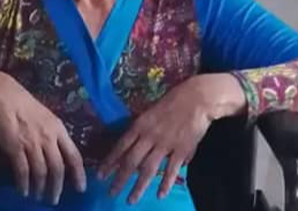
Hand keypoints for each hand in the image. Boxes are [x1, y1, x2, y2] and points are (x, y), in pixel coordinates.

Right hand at [0, 65, 86, 204]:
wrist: (3, 96)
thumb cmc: (25, 104)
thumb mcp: (47, 116)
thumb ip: (54, 134)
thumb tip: (59, 151)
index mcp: (58, 129)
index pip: (74, 155)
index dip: (79, 174)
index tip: (81, 188)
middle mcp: (48, 138)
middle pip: (58, 168)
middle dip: (57, 187)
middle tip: (54, 200)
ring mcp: (32, 143)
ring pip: (41, 172)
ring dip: (40, 187)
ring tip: (38, 196)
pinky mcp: (16, 147)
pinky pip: (23, 170)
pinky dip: (24, 183)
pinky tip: (24, 190)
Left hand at [97, 73, 245, 203]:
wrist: (197, 98)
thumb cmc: (173, 102)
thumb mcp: (150, 111)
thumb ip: (141, 129)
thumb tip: (132, 146)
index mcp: (140, 125)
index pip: (120, 146)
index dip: (109, 162)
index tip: (100, 175)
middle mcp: (149, 136)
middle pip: (131, 161)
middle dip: (119, 179)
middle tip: (110, 193)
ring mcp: (165, 144)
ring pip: (148, 169)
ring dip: (138, 186)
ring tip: (131, 200)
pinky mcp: (181, 150)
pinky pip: (171, 169)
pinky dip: (165, 183)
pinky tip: (160, 195)